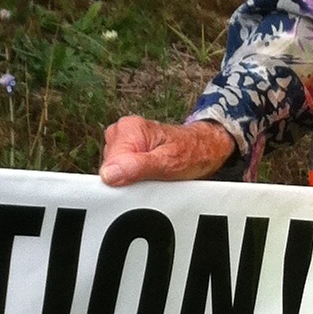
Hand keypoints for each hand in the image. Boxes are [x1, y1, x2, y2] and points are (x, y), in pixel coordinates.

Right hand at [99, 116, 235, 187]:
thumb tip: (109, 174)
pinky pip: (121, 172)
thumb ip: (137, 168)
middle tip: (152, 178)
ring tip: (154, 174)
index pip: (108, 167)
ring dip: (132, 180)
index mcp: (129, 129)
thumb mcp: (167, 163)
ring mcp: (123, 142)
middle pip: (109, 170)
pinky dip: (134, 178)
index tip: (142, 184)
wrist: (204, 149)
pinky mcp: (125, 151)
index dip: (123, 182)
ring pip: (114, 173)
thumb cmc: (191, 153)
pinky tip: (149, 174)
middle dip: (127, 181)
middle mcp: (122, 132)